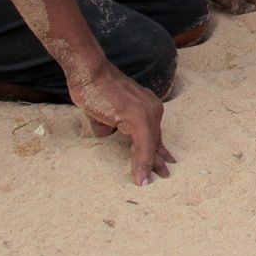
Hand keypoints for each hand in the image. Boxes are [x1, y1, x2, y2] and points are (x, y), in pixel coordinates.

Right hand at [67, 60, 173, 185]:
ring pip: (150, 145)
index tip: (163, 162)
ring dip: (149, 166)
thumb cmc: (95, 88)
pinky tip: (141, 177)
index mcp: (147, 106)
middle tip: (165, 175)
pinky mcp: (138, 118)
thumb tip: (110, 133)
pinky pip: (143, 145)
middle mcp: (151, 109)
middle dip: (158, 159)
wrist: (90, 73)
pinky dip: (142, 162)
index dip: (156, 149)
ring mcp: (146, 112)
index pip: (153, 133)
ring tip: (147, 182)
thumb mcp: (106, 112)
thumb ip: (112, 124)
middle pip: (156, 140)